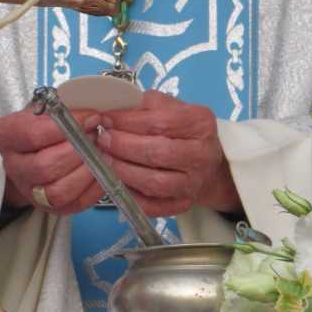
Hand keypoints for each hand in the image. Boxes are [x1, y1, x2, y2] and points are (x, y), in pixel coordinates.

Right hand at [0, 106, 103, 213]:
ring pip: (58, 191)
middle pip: (45, 166)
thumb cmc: (43, 124)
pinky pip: (74, 203)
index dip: (67, 127)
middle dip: (78, 151)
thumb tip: (92, 116)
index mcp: (7, 135)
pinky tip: (103, 170)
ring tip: (100, 153)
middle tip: (96, 136)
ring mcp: (29, 190)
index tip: (91, 118)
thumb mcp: (47, 108)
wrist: (36, 147)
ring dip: (86, 171)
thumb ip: (64, 109)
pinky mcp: (48, 206)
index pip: (33, 134)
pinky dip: (93, 188)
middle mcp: (13, 166)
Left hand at [96, 90, 240, 217]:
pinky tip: (117, 179)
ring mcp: (193, 183)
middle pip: (159, 153)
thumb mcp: (169, 107)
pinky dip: (129, 193)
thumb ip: (143, 106)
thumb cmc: (181, 131)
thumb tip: (111, 114)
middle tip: (104, 141)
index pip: (161, 122)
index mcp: (200, 123)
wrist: (207, 164)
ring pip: (154, 183)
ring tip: (106, 159)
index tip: (107, 119)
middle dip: (124, 146)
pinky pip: (150, 205)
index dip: (128, 122)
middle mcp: (201, 155)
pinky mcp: (182, 205)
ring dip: (123, 171)